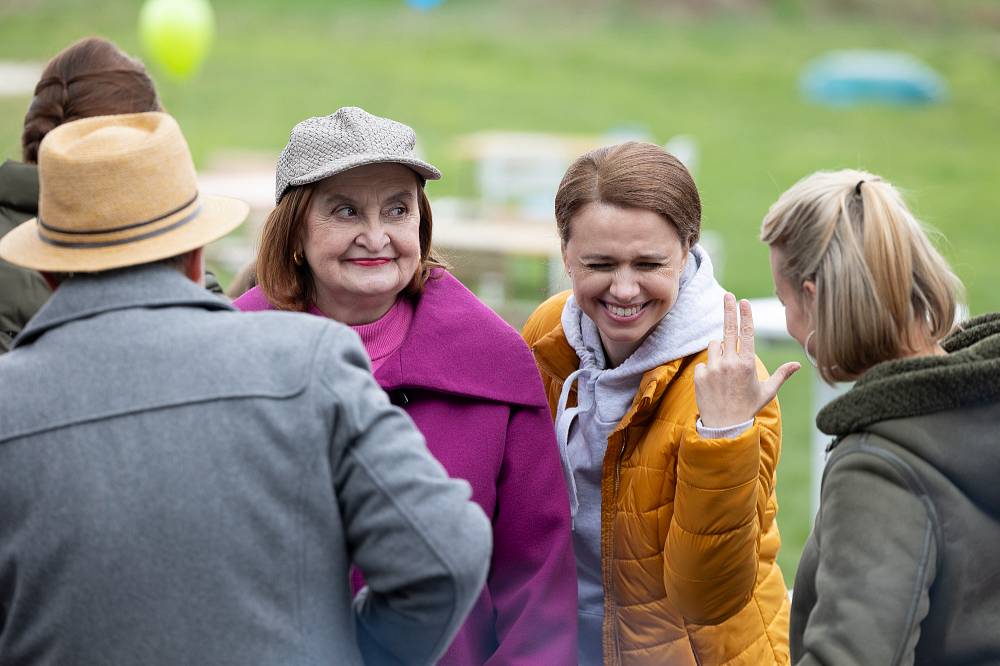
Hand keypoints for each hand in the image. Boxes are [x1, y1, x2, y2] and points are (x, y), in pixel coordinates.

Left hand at [694, 293, 799, 427]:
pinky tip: (714, 383)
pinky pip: (704, 362)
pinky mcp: (700, 375)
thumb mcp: (767, 392)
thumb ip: (782, 375)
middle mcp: (730, 363)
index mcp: (748, 364)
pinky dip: (709, 368)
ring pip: (714, 345)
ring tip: (725, 372)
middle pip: (728, 329)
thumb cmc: (748, 408)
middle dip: (729, 310)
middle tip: (728, 296)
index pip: (746, 333)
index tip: (743, 301)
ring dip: (719, 351)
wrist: (725, 427)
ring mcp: (714, 368)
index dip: (745, 315)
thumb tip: (798, 364)